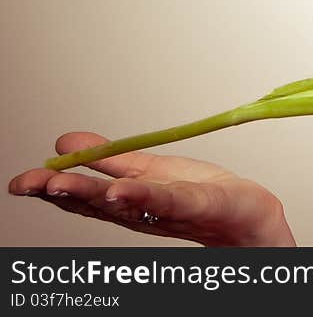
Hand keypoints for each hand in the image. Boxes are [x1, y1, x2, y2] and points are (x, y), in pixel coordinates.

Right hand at [8, 132, 296, 246]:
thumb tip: (65, 140)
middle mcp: (142, 211)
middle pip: (97, 202)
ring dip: (93, 194)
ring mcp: (169, 210)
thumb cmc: (201, 194)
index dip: (50, 189)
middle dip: (62, 192)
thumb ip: (110, 156)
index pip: (83, 196)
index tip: (21, 182)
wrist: (248, 214)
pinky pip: (169, 200)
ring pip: (126, 203)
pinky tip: (120, 189)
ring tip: (63, 184)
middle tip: (32, 183)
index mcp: (127, 200)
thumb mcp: (149, 169)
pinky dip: (143, 195)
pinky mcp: (198, 204)